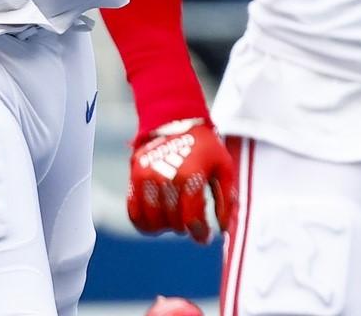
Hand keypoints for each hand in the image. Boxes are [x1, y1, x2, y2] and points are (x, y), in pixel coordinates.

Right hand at [127, 119, 236, 242]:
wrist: (177, 122)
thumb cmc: (206, 148)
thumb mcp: (224, 168)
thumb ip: (226, 199)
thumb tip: (223, 229)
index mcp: (191, 175)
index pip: (192, 219)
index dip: (200, 234)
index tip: (205, 238)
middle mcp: (166, 178)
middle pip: (173, 223)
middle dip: (186, 226)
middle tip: (193, 220)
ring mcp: (147, 178)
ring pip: (153, 222)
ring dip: (167, 226)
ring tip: (177, 218)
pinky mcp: (134, 179)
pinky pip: (134, 214)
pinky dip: (145, 224)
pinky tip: (158, 222)